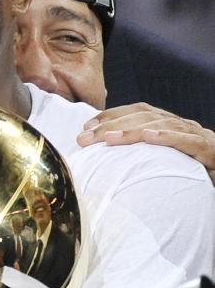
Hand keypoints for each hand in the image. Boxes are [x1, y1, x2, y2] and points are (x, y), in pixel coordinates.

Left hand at [77, 103, 214, 183]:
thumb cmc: (194, 175)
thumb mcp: (162, 165)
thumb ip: (141, 160)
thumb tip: (108, 165)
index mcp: (170, 127)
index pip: (137, 112)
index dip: (111, 116)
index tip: (85, 128)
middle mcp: (182, 126)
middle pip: (143, 116)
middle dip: (111, 125)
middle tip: (85, 137)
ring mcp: (196, 136)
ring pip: (161, 125)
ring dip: (131, 130)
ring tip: (107, 138)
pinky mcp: (209, 150)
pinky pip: (187, 141)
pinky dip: (168, 137)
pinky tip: (149, 137)